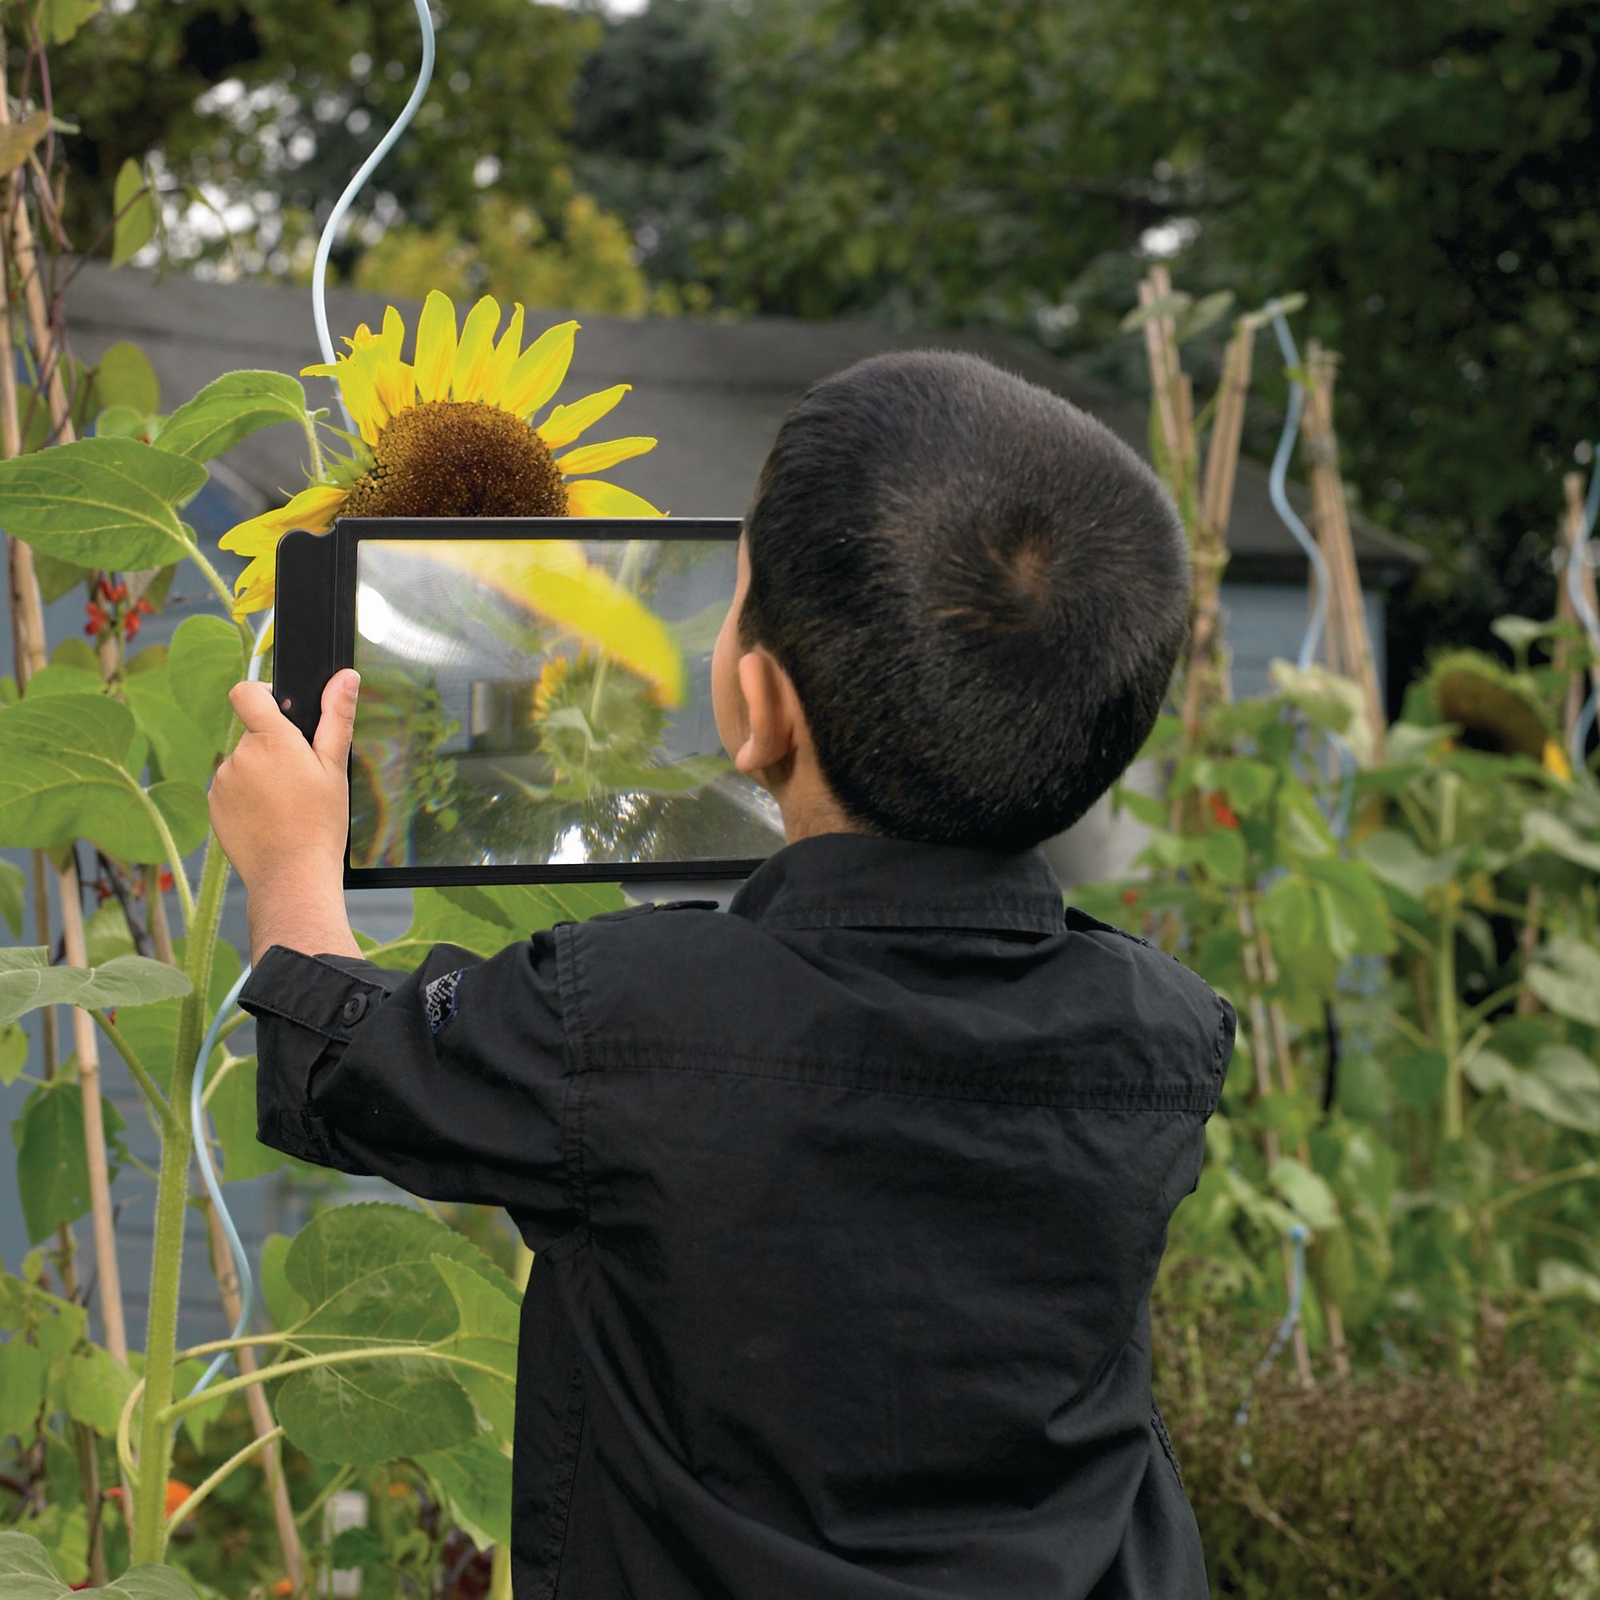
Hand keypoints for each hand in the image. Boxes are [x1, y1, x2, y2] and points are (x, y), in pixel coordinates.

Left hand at [209, 670, 361, 959]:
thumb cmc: (320, 823)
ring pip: (242, 764)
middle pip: (252, 735)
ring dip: (259, 776)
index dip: (261, 696)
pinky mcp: (213, 805)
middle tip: (299, 781)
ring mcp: (223, 781)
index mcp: (271, 740)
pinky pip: (230, 789)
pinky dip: (246, 798)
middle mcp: (239, 755)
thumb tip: (346, 676)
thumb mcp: (335, 767)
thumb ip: (336, 717)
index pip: (246, 693)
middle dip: (272, 749)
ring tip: (284, 806)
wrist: (292, 875)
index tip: (279, 713)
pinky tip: (268, 819)